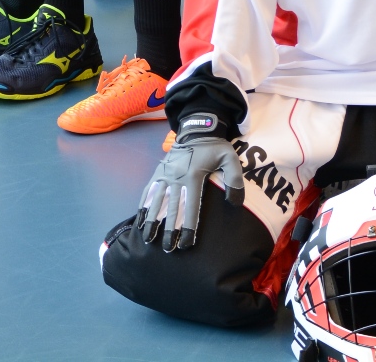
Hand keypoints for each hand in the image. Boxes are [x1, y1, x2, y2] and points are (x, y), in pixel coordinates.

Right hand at [134, 125, 246, 251]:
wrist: (196, 128)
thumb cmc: (215, 147)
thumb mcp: (230, 158)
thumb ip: (234, 179)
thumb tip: (235, 203)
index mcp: (193, 176)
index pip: (191, 207)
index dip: (188, 227)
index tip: (185, 243)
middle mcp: (176, 177)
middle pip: (172, 208)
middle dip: (169, 230)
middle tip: (167, 248)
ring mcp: (164, 174)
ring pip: (156, 201)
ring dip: (152, 221)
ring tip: (148, 238)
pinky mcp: (157, 172)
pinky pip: (148, 190)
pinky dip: (143, 205)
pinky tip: (140, 219)